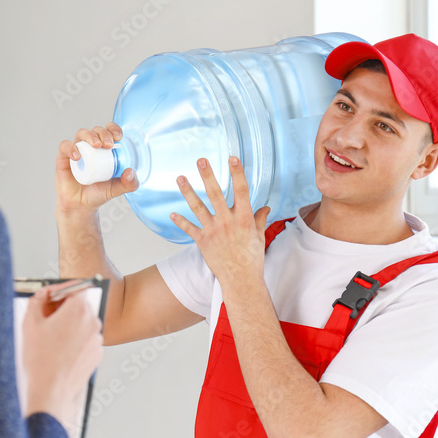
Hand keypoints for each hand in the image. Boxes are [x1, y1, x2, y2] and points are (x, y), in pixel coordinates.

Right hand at [21, 285, 103, 430]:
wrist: (51, 391)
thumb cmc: (41, 361)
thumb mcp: (30, 323)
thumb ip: (37, 300)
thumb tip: (42, 294)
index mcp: (79, 310)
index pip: (76, 287)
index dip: (61, 289)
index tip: (51, 294)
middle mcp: (93, 322)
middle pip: (80, 305)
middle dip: (63, 308)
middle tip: (46, 316)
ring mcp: (97, 339)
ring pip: (82, 324)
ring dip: (69, 325)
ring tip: (50, 338)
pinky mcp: (97, 354)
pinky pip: (86, 340)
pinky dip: (75, 340)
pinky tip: (60, 350)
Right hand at [55, 122, 138, 215]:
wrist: (80, 206)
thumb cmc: (98, 194)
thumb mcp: (116, 189)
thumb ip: (129, 184)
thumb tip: (131, 172)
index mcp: (105, 150)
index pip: (110, 132)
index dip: (114, 129)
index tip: (119, 137)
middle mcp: (91, 147)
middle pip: (97, 131)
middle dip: (104, 133)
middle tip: (109, 145)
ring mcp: (77, 150)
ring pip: (82, 134)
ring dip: (90, 136)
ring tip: (96, 145)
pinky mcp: (63, 157)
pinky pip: (65, 146)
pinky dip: (71, 148)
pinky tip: (77, 156)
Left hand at [170, 156, 270, 290]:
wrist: (241, 279)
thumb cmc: (252, 258)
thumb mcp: (259, 236)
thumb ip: (260, 219)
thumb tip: (265, 208)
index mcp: (244, 218)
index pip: (241, 190)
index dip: (237, 173)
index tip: (232, 157)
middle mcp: (228, 221)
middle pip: (216, 193)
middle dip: (208, 175)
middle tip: (201, 160)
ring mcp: (213, 231)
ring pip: (198, 207)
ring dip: (188, 191)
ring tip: (180, 178)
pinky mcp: (203, 241)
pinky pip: (189, 228)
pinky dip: (180, 221)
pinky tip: (172, 213)